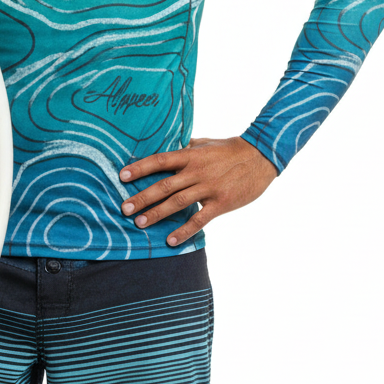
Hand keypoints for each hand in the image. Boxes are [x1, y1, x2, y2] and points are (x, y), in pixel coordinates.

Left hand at [119, 136, 278, 245]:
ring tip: (140, 223)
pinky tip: (170, 240)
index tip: (122, 176)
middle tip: (124, 208)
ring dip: (157, 214)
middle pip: (164, 185)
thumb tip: (169, 147)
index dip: (140, 168)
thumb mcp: (205, 143)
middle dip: (142, 197)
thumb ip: (186, 147)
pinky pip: (199, 219)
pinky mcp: (221, 203)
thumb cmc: (230, 148)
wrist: (261, 157)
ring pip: (178, 203)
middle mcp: (197, 171)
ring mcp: (209, 188)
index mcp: (191, 155)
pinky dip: (184, 231)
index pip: (160, 161)